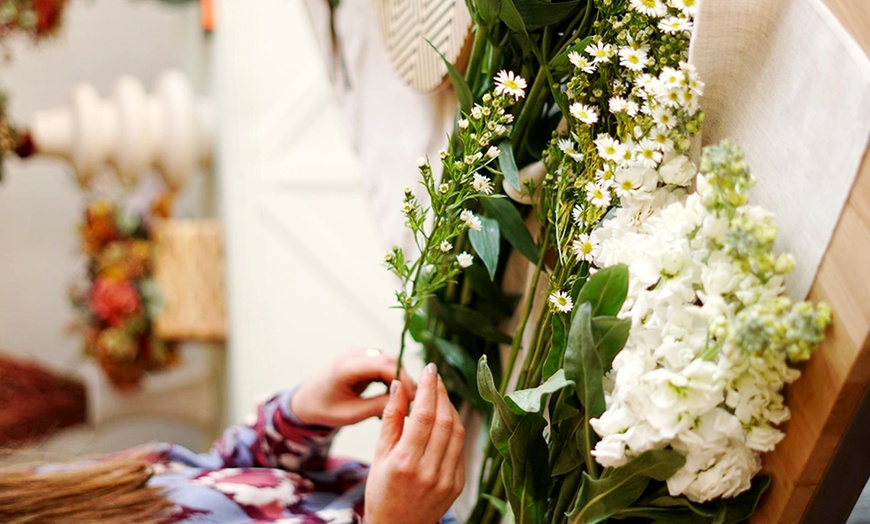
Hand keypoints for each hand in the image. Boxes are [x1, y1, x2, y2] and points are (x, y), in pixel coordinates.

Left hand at [290, 348, 416, 427]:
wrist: (304, 401)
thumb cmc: (323, 410)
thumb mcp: (350, 414)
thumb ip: (377, 407)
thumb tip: (406, 404)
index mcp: (346, 367)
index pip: (384, 365)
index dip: (403, 380)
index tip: (415, 398)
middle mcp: (352, 354)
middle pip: (390, 359)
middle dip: (405, 379)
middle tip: (414, 401)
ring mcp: (356, 354)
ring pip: (389, 360)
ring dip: (400, 379)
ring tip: (405, 401)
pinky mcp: (361, 358)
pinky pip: (383, 363)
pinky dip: (392, 378)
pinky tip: (393, 396)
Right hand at [364, 363, 465, 523]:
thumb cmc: (382, 491)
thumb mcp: (379, 454)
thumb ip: (391, 418)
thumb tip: (399, 385)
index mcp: (405, 462)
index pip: (425, 414)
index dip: (429, 388)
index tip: (428, 369)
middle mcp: (429, 471)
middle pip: (444, 420)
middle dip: (441, 392)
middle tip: (434, 376)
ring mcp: (447, 479)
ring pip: (457, 431)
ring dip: (450, 407)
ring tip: (440, 393)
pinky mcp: (458, 484)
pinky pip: (461, 448)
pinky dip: (455, 428)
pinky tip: (446, 418)